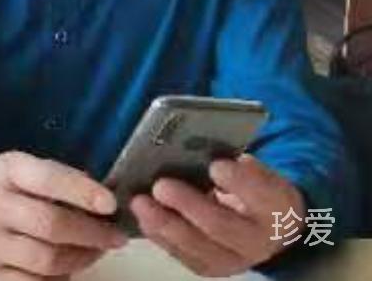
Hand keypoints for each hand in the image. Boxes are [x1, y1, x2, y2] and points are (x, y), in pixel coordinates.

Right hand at [0, 151, 126, 280]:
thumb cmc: (0, 183)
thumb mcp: (21, 166)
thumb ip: (56, 178)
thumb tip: (104, 199)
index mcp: (7, 169)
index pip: (48, 179)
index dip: (83, 192)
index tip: (112, 204)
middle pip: (51, 225)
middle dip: (92, 233)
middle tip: (117, 235)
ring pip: (47, 261)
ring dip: (83, 258)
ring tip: (98, 250)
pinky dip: (61, 278)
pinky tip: (73, 265)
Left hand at [130, 154, 305, 276]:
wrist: (268, 225)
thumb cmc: (252, 186)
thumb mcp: (253, 168)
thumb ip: (233, 162)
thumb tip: (198, 150)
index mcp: (277, 206)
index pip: (263, 194)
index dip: (239, 182)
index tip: (216, 165)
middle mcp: (259, 240)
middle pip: (223, 227)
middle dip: (189, 206)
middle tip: (161, 186)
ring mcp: (234, 260)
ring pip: (198, 247)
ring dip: (165, 225)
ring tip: (140, 203)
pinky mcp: (211, 267)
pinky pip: (183, 256)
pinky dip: (160, 236)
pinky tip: (143, 218)